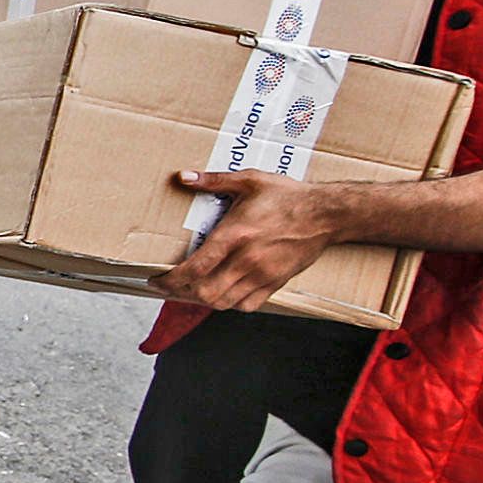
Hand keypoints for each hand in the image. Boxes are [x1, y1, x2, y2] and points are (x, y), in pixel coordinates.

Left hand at [151, 170, 344, 310]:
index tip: (156, 279)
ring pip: (224, 302)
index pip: (195, 268)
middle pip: (206, 292)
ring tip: (189, 291)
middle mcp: (247, 259)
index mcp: (235, 234)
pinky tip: (221, 294)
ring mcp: (263, 274)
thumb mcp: (249, 180)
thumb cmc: (288, 196)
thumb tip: (183, 176)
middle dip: (181, 293)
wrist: (326, 213)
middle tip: (168, 287)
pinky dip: (230, 304)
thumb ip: (213, 180)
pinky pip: (248, 305)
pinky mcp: (276, 282)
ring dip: (202, 300)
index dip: (171, 280)